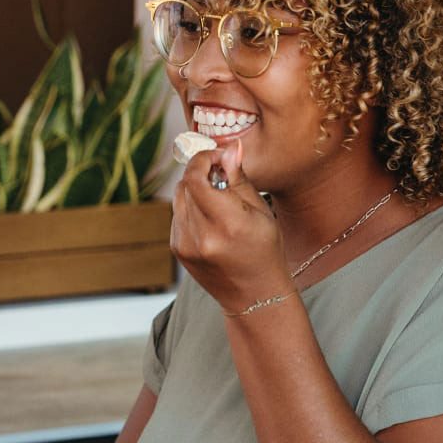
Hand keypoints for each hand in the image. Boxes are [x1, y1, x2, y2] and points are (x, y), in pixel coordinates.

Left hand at [171, 140, 289, 312]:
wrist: (253, 294)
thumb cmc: (265, 251)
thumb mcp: (260, 212)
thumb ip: (239, 179)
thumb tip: (230, 148)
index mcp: (228, 224)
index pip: (196, 179)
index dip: (203, 160)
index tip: (218, 156)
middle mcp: (201, 235)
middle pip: (185, 186)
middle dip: (200, 171)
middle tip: (220, 171)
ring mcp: (185, 244)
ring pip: (179, 199)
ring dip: (194, 188)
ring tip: (218, 196)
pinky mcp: (177, 249)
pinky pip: (177, 215)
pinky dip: (190, 207)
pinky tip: (210, 217)